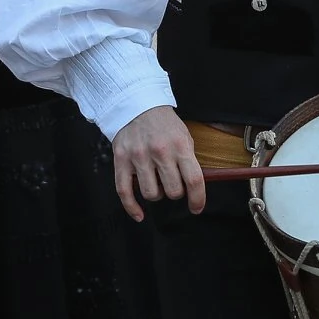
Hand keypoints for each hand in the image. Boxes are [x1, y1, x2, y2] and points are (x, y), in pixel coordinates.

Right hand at [110, 106, 203, 220]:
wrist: (137, 103)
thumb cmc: (164, 123)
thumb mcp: (184, 136)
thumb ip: (188, 160)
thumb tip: (194, 187)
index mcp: (180, 145)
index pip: (194, 180)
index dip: (198, 199)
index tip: (196, 208)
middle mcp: (160, 152)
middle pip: (173, 191)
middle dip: (176, 193)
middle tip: (172, 184)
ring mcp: (138, 156)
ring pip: (151, 194)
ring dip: (156, 194)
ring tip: (156, 183)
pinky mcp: (121, 159)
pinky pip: (124, 191)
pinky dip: (132, 208)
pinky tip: (139, 214)